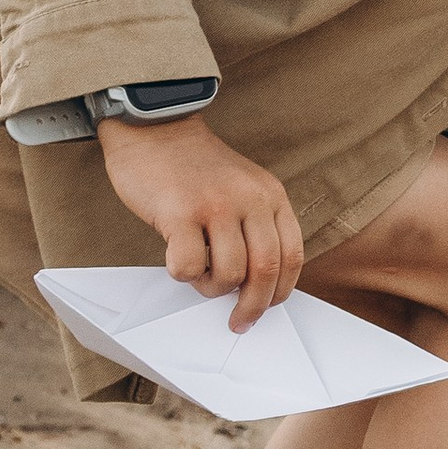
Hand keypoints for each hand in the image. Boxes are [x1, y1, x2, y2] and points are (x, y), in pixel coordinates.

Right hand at [97, 114, 305, 328]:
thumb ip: (254, 225)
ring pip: (229, 274)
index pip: (292, 256)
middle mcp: (249, 200)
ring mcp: (215, 206)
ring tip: (199, 274)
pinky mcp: (179, 213)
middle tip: (238, 321)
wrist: (155, 127)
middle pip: (265, 271)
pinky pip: (189, 266)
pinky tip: (177, 258)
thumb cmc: (195, 167)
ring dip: (212, 288)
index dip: (281, 290)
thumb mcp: (243, 186)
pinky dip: (183, 274)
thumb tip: (256, 284)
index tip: (266, 308)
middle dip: (253, 306)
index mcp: (270, 196)